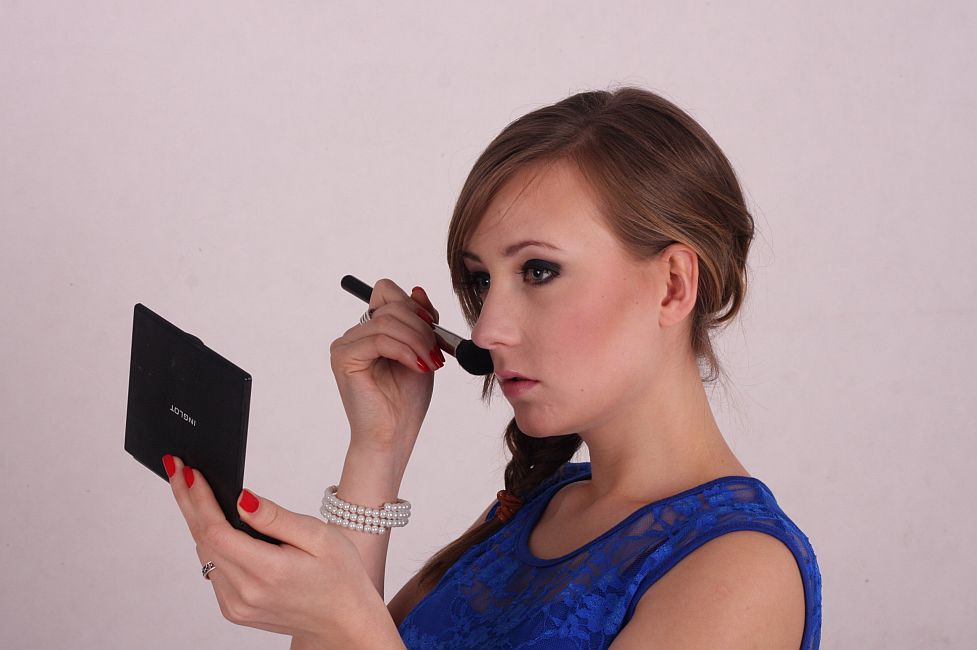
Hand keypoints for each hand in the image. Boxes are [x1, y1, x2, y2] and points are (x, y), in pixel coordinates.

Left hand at [163, 454, 402, 647]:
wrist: (345, 621)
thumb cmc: (340, 575)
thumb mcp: (319, 537)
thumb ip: (276, 518)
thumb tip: (241, 499)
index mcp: (267, 572)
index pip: (216, 530)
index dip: (199, 499)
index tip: (189, 471)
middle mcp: (244, 593)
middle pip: (202, 540)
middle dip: (189, 501)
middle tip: (178, 469)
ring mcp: (236, 606)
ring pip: (204, 555)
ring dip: (197, 522)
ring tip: (192, 490)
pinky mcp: (235, 611)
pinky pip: (213, 571)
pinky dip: (210, 545)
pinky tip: (215, 526)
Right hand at [329, 281, 443, 453]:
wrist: (394, 435)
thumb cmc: (406, 400)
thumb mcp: (423, 350)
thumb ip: (421, 321)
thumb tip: (418, 290)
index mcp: (371, 330)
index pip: (387, 292)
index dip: (414, 306)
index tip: (434, 330)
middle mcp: (354, 334)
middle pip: (391, 305)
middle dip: (421, 327)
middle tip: (435, 354)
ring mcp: (345, 345)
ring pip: (388, 321)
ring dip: (417, 341)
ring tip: (429, 363)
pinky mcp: (344, 358)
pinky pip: (379, 339)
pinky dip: (404, 350)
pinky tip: (417, 367)